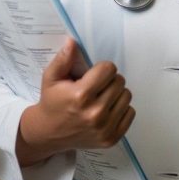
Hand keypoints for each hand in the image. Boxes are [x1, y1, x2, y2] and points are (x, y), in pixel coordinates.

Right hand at [16, 38, 134, 165]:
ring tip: (101, 97)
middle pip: (120, 82)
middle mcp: (95, 113)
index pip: (109, 69)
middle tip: (97, 86)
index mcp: (81, 96)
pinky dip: (121, 109)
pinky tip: (107, 110)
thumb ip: (63, 58)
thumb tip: (72, 41)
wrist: (48, 133)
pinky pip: (130, 113)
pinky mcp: (111, 138)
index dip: (101, 68)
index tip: (93, 74)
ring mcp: (104, 128)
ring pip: (127, 96)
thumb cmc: (52, 102)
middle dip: (109, 80)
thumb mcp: (51, 78)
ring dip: (116, 94)